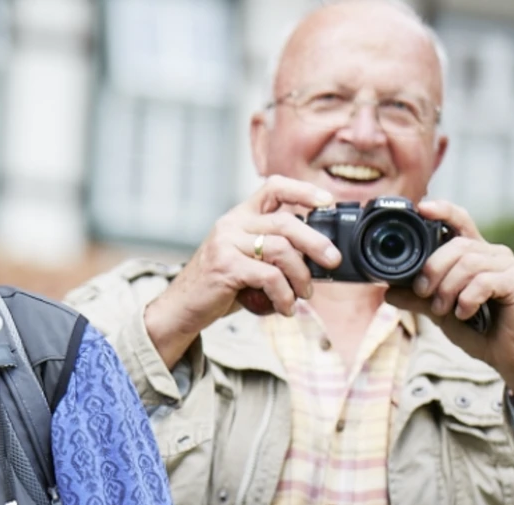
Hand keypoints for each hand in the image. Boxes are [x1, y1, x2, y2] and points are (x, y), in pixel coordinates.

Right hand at [144, 176, 341, 367]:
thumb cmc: (218, 286)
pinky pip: (270, 276)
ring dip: (301, 276)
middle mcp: (231, 224)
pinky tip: (286, 307)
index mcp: (238, 217)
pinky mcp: (226, 266)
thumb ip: (272, 251)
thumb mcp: (244, 259)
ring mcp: (226, 243)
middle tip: (332, 261)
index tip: (327, 202)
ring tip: (305, 294)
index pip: (273, 187)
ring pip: (281, 250)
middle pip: (285, 222)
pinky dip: (285, 295)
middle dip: (316, 243)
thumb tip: (317, 258)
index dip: (303, 190)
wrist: (182, 307)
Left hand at [383, 200, 513, 397]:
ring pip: (468, 263)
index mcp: (473, 253)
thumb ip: (416, 298)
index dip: (442, 211)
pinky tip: (464, 313)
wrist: (505, 355)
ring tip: (443, 310)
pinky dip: (467, 298)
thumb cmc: (476, 328)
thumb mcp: (438, 310)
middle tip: (423, 294)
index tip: (421, 208)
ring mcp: (507, 266)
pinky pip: (484, 282)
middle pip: (456, 245)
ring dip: (447, 289)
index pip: (459, 221)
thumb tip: (386, 290)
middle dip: (432, 270)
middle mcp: (492, 253)